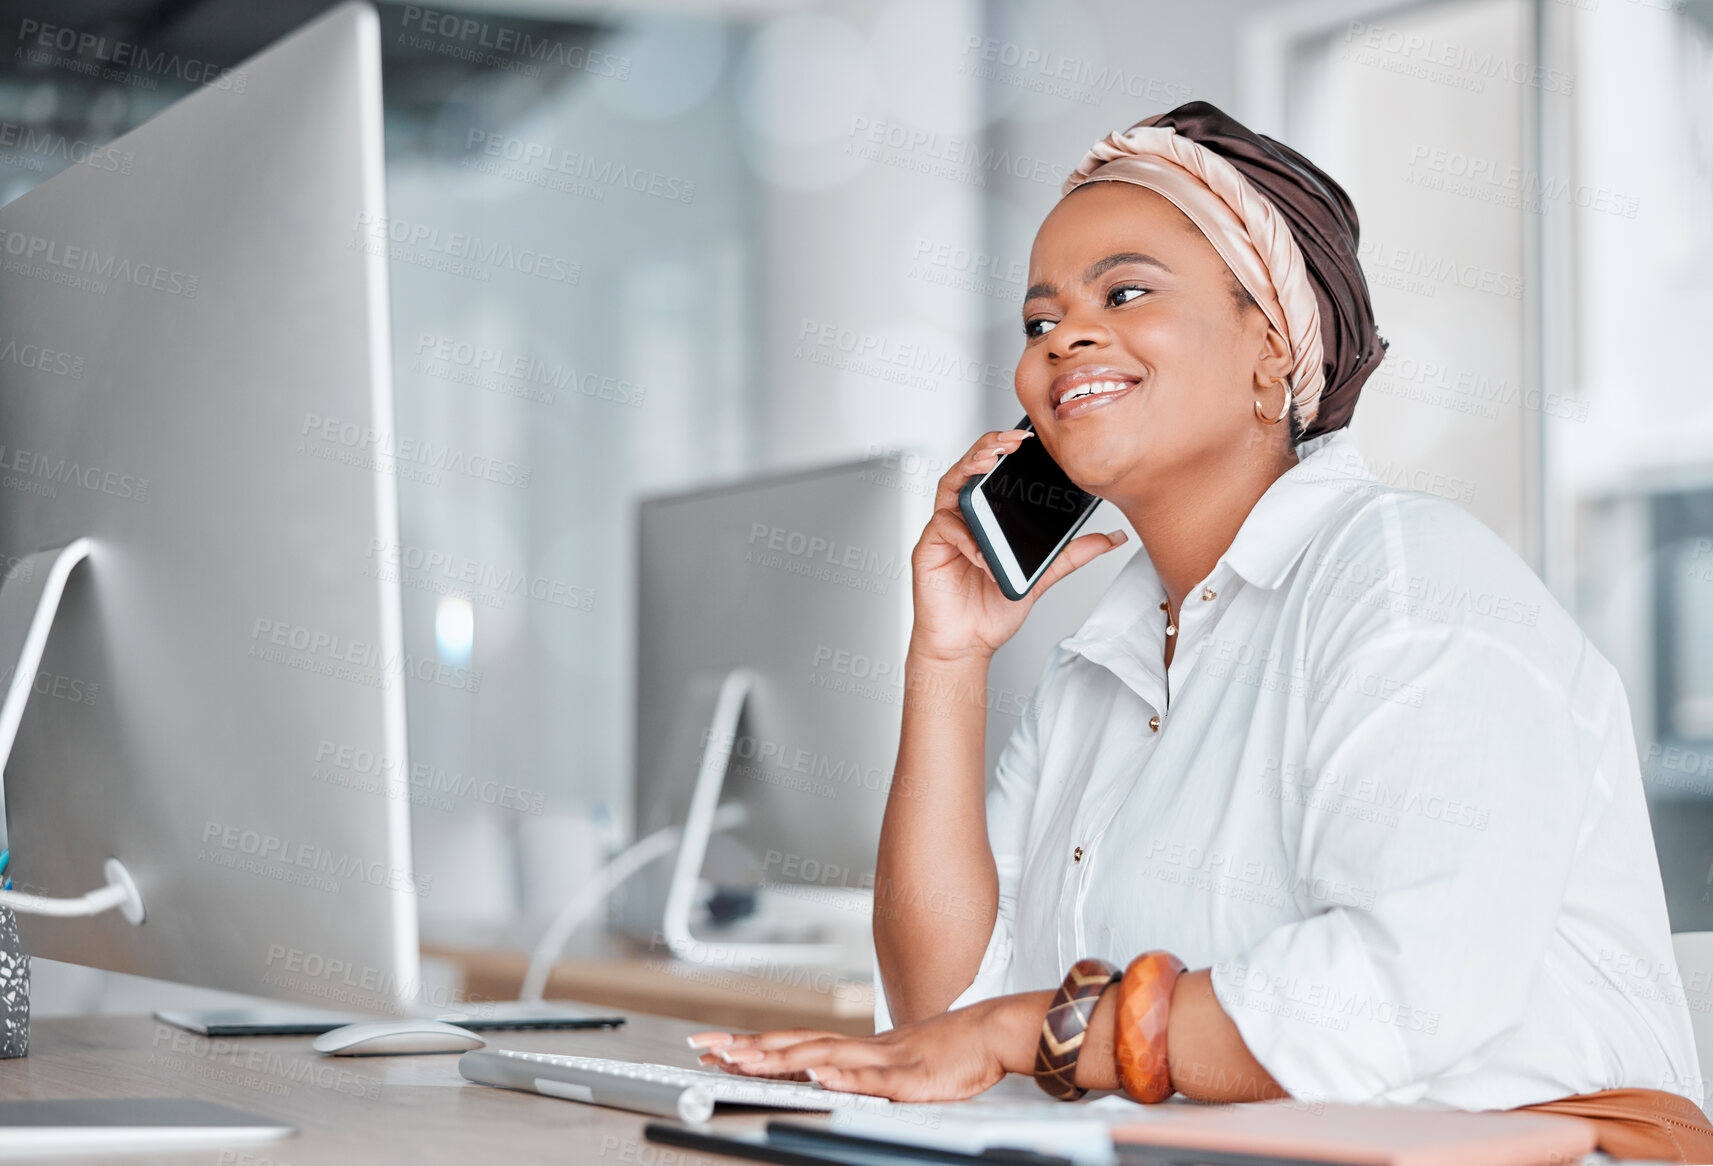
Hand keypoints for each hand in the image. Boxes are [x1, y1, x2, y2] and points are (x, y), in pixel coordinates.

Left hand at [685, 994, 1040, 1101]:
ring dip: (781, 1058)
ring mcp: (882, 1060)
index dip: (750, 1045)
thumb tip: (823, 1076)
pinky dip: (842, 1076)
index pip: (791, 1043)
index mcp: (853, 1049)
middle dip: (747, 1048)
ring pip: (823, 1057)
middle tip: (707, 1049)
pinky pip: (871, 1078)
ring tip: (744, 1060)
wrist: (991, 1033)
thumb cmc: (946, 1051)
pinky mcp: (908, 1077)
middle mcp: (859, 1049)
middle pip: (794, 1045)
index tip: (713, 1045)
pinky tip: (817, 1075)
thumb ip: (859, 1070)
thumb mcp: (893, 1064)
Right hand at [910, 429, 1126, 663]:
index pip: (993, 470)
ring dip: (968, 470)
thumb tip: (1111, 538)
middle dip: (987, 446)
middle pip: (968, 466)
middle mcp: (963, 516)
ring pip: (949, 485)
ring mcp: (944, 530)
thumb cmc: (993, 607)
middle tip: (1010, 442)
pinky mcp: (928, 548)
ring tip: (987, 464)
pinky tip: (982, 551)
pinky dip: (966, 538)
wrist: (968, 644)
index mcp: (988, 516)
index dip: (1006, 446)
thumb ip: (1072, 554)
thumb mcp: (1042, 575)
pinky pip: (945, 529)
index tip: (1029, 438)